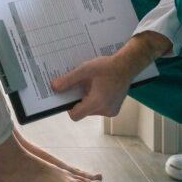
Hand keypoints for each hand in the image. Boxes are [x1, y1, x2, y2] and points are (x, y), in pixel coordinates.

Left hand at [50, 31, 171, 120]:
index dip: (69, 107)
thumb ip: (68, 80)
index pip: (75, 115)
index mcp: (97, 103)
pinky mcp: (115, 110)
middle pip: (83, 112)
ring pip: (91, 110)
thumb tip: (54, 88)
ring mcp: (111, 111)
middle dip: (80, 100)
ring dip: (88, 100)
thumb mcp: (84, 70)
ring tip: (93, 85)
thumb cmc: (107, 67)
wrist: (127, 65)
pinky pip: (99, 108)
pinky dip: (96, 100)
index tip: (69, 96)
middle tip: (82, 86)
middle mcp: (105, 111)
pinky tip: (100, 88)